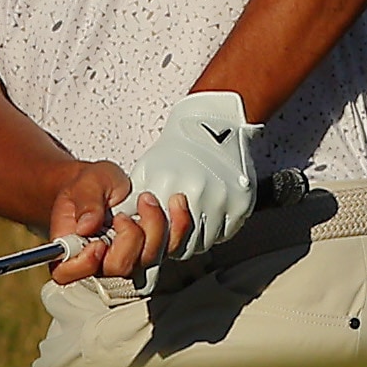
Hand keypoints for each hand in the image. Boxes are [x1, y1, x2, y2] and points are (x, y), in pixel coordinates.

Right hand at [47, 159, 184, 282]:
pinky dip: (180, 225)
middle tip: (124, 211)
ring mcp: (130, 260)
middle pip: (120, 268)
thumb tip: (86, 226)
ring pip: (150, 260)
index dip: (86, 265)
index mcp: (71, 249)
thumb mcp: (83, 185)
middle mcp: (100, 262)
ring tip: (147, 199)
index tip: (98, 244)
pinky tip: (176, 204)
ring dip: (156, 226)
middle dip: (131, 237)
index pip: (69, 273)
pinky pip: (173, 248)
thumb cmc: (88, 187)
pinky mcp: (152, 251)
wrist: (103, 186)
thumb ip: (86, 203)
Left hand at [124, 90, 259, 262]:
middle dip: (174, 240)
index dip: (154, 237)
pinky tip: (208, 213)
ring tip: (190, 218)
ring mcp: (220, 199)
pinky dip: (216, 230)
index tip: (154, 232)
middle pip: (181, 244)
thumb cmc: (179, 145)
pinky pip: (225, 234)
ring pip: (204, 243)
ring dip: (195, 237)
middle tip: (173, 228)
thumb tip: (126, 225)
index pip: (155, 234)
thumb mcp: (146, 168)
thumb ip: (134, 201)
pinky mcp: (240, 203)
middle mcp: (195, 193)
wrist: (215, 122)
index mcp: (166, 184)